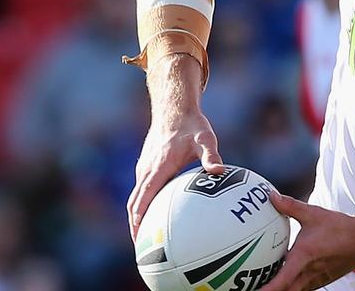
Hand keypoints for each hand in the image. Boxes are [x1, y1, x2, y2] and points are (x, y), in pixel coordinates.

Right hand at [127, 108, 224, 239]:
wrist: (174, 108)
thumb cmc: (192, 124)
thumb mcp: (206, 138)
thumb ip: (211, 155)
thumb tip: (219, 171)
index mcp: (159, 166)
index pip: (144, 195)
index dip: (140, 216)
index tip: (140, 235)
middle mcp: (147, 169)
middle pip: (134, 202)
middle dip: (135, 225)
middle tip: (142, 247)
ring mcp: (145, 167)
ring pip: (136, 196)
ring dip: (137, 216)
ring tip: (146, 238)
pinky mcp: (147, 166)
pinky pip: (142, 189)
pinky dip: (143, 204)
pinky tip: (157, 214)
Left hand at [259, 192, 354, 290]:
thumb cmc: (341, 228)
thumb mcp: (314, 213)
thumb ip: (290, 206)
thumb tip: (272, 196)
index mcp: (304, 257)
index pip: (281, 281)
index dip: (266, 289)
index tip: (251, 289)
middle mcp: (309, 273)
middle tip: (251, 285)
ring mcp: (315, 280)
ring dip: (281, 289)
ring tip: (265, 284)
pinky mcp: (321, 281)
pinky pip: (302, 288)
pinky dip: (291, 286)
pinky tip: (285, 278)